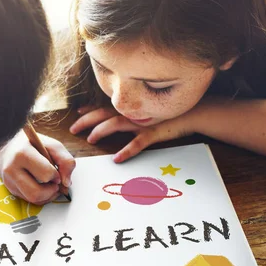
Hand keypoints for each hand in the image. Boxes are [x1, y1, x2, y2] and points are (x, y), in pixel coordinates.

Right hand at [0, 129, 75, 204]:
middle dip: (52, 191)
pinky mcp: (10, 189)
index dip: (56, 176)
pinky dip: (41, 197)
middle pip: (36, 193)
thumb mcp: (52, 145)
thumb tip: (66, 183)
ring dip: (48, 196)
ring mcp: (9, 181)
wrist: (8, 145)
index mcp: (22, 154)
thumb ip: (65, 160)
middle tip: (55, 183)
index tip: (56, 171)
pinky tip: (43, 187)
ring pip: (33, 200)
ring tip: (51, 186)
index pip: (45, 174)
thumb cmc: (33, 144)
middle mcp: (12, 169)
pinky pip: (30, 201)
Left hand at [70, 106, 195, 162]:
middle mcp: (132, 113)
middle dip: (86, 121)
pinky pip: (137, 143)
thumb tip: (114, 117)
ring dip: (101, 130)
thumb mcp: (146, 112)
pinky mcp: (153, 133)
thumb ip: (130, 114)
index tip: (77, 113)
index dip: (89, 110)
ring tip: (90, 139)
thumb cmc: (167, 114)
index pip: (104, 106)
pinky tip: (117, 158)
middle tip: (73, 129)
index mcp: (130, 108)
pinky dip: (126, 150)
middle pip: (103, 114)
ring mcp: (142, 122)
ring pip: (116, 124)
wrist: (192, 114)